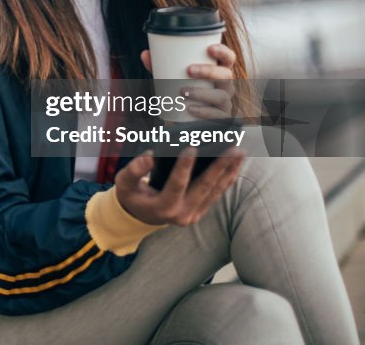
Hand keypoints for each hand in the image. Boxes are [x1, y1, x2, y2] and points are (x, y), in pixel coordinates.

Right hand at [115, 148, 244, 225]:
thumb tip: (150, 156)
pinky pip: (217, 194)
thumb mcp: (124, 184)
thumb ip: (134, 170)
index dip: (184, 167)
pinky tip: (235, 164)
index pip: (177, 185)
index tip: (192, 147)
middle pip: (204, 188)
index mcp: (163, 208)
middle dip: (219, 166)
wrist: (140, 216)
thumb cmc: (132, 196)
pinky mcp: (201, 211)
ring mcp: (194, 214)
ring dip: (229, 170)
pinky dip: (227, 178)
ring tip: (239, 152)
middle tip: (231, 148)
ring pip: (216, 191)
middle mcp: (182, 214)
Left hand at [141, 44, 236, 118]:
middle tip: (189, 69)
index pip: (229, 59)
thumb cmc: (184, 92)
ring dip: (202, 93)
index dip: (223, 52)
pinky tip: (191, 109)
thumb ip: (160, 66)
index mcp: (218, 72)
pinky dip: (203, 112)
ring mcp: (225, 103)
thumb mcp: (172, 78)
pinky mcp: (221, 119)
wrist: (189, 120)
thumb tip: (145, 54)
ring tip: (183, 91)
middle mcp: (226, 87)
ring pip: (221, 96)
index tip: (209, 48)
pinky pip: (217, 116)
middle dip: (209, 71)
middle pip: (226, 76)